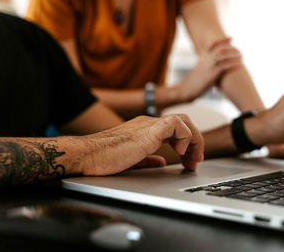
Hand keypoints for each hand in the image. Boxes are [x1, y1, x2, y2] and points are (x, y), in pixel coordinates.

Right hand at [84, 114, 203, 174]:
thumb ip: (148, 158)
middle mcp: (148, 123)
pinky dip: (184, 137)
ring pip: (184, 120)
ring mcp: (148, 124)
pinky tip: (179, 152)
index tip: (189, 161)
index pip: (175, 128)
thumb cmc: (103, 158)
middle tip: (195, 161)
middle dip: (195, 141)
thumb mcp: (132, 159)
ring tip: (192, 159)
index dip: (187, 144)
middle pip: (183, 121)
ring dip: (194, 140)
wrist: (88, 155)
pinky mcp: (148, 131)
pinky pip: (176, 124)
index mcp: (145, 129)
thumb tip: (161, 161)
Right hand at [175, 38, 241, 101]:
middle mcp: (204, 60)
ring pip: (223, 55)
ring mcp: (208, 66)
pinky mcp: (211, 74)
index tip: (231, 38)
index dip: (223, 40)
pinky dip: (233, 63)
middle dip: (231, 48)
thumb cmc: (191, 85)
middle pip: (220, 48)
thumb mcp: (198, 74)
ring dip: (234, 54)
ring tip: (242, 56)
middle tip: (239, 50)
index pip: (213, 45)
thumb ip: (205, 70)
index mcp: (201, 58)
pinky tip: (240, 64)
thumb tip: (213, 76)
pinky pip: (224, 66)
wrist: (184, 90)